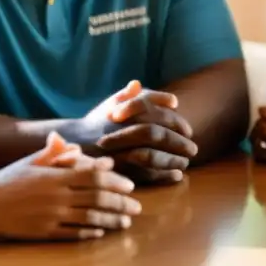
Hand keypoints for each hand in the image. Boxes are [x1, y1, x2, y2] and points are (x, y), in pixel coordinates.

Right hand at [0, 132, 141, 240]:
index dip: (115, 181)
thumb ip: (54, 153)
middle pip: (97, 198)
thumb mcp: (30, 161)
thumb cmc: (7, 180)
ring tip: (126, 222)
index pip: (93, 177)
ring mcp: (52, 216)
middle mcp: (58, 196)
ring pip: (90, 218)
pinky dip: (90, 232)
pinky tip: (101, 232)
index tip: (130, 186)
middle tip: (137, 207)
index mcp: (56, 176)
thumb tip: (75, 146)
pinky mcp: (45, 232)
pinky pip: (73, 233)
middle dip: (121, 202)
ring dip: (111, 220)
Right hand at [82, 81, 197, 184]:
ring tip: (186, 163)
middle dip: (177, 141)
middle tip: (193, 148)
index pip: (154, 112)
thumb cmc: (97, 122)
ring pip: (149, 155)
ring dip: (172, 159)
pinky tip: (176, 175)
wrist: (72, 144)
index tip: (188, 130)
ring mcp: (116, 150)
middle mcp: (118, 130)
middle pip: (153, 133)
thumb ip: (130, 95)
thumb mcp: (111, 104)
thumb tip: (151, 90)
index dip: (175, 121)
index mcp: (120, 111)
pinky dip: (162, 175)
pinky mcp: (116, 169)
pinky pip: (141, 174)